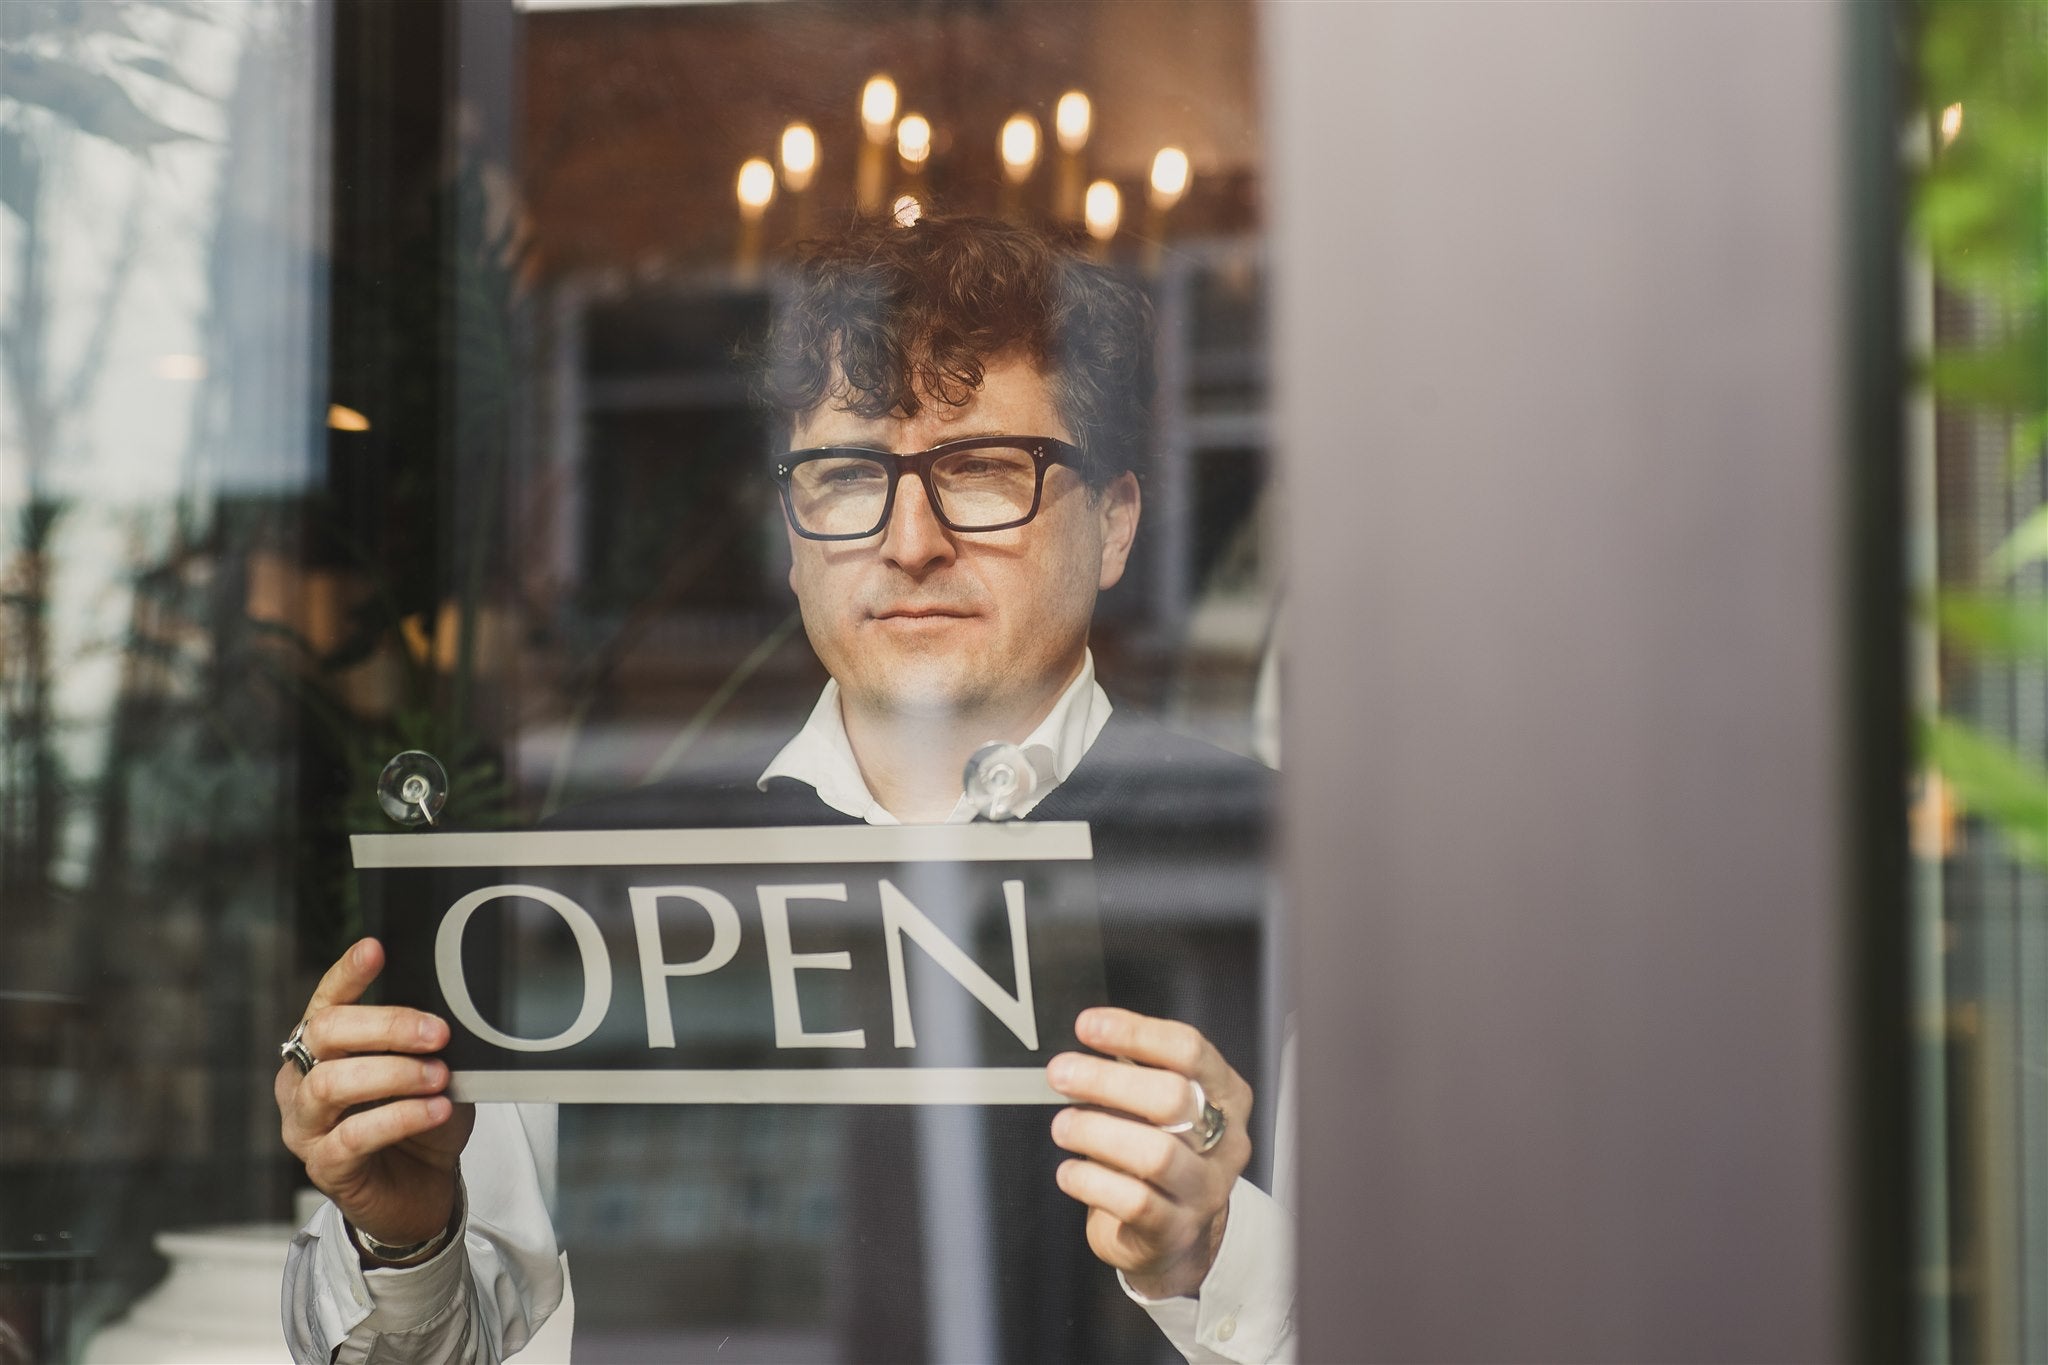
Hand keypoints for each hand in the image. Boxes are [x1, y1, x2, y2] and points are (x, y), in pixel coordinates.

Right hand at [275, 937, 474, 1250]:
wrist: (422, 1188)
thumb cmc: (421, 1119)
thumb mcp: (430, 1069)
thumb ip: (425, 1042)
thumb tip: (448, 1012)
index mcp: (324, 1047)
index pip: (328, 1001)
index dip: (347, 974)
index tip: (375, 949)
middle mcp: (301, 1081)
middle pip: (325, 1035)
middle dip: (385, 1026)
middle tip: (436, 1033)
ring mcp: (305, 1126)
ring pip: (331, 1085)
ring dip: (393, 1075)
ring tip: (438, 1077)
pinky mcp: (323, 1167)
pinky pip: (352, 1137)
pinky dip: (400, 1118)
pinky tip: (434, 1110)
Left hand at [1046, 1007, 1252, 1299]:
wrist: (1176, 1237)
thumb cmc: (1160, 1152)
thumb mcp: (1161, 1107)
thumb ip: (1135, 1071)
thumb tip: (1088, 1036)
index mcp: (1226, 1095)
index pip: (1189, 1050)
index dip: (1135, 1033)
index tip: (1088, 1027)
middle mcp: (1226, 1141)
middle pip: (1173, 1098)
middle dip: (1107, 1080)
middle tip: (1062, 1074)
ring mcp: (1206, 1190)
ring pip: (1156, 1154)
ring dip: (1096, 1132)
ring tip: (1063, 1125)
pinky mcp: (1178, 1230)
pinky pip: (1134, 1202)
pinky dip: (1091, 1181)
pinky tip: (1069, 1171)